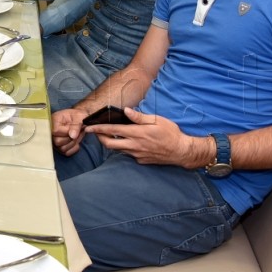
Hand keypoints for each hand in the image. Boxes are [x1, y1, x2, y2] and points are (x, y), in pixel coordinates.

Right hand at [51, 107, 87, 156]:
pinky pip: (66, 153)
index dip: (66, 132)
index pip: (55, 131)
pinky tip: (75, 142)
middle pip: (57, 142)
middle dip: (70, 139)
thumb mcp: (79, 116)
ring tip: (76, 136)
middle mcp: (50, 132)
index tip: (73, 128)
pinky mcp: (59, 147)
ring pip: (62, 149)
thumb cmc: (77, 116)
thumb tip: (72, 136)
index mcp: (53, 121)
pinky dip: (73, 148)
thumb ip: (76, 125)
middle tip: (77, 133)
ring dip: (72, 143)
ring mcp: (54, 141)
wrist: (79, 119)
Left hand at [88, 108, 204, 166]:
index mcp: (137, 133)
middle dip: (99, 138)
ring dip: (112, 143)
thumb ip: (140, 117)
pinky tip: (128, 142)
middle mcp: (134, 146)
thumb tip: (126, 111)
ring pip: (118, 150)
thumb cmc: (170, 133)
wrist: (182, 151)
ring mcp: (137, 155)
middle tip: (96, 132)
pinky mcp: (141, 160)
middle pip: (109, 144)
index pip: (112, 131)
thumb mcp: (157, 120)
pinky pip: (128, 154)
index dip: (98, 129)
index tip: (89, 127)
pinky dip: (124, 148)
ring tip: (110, 135)